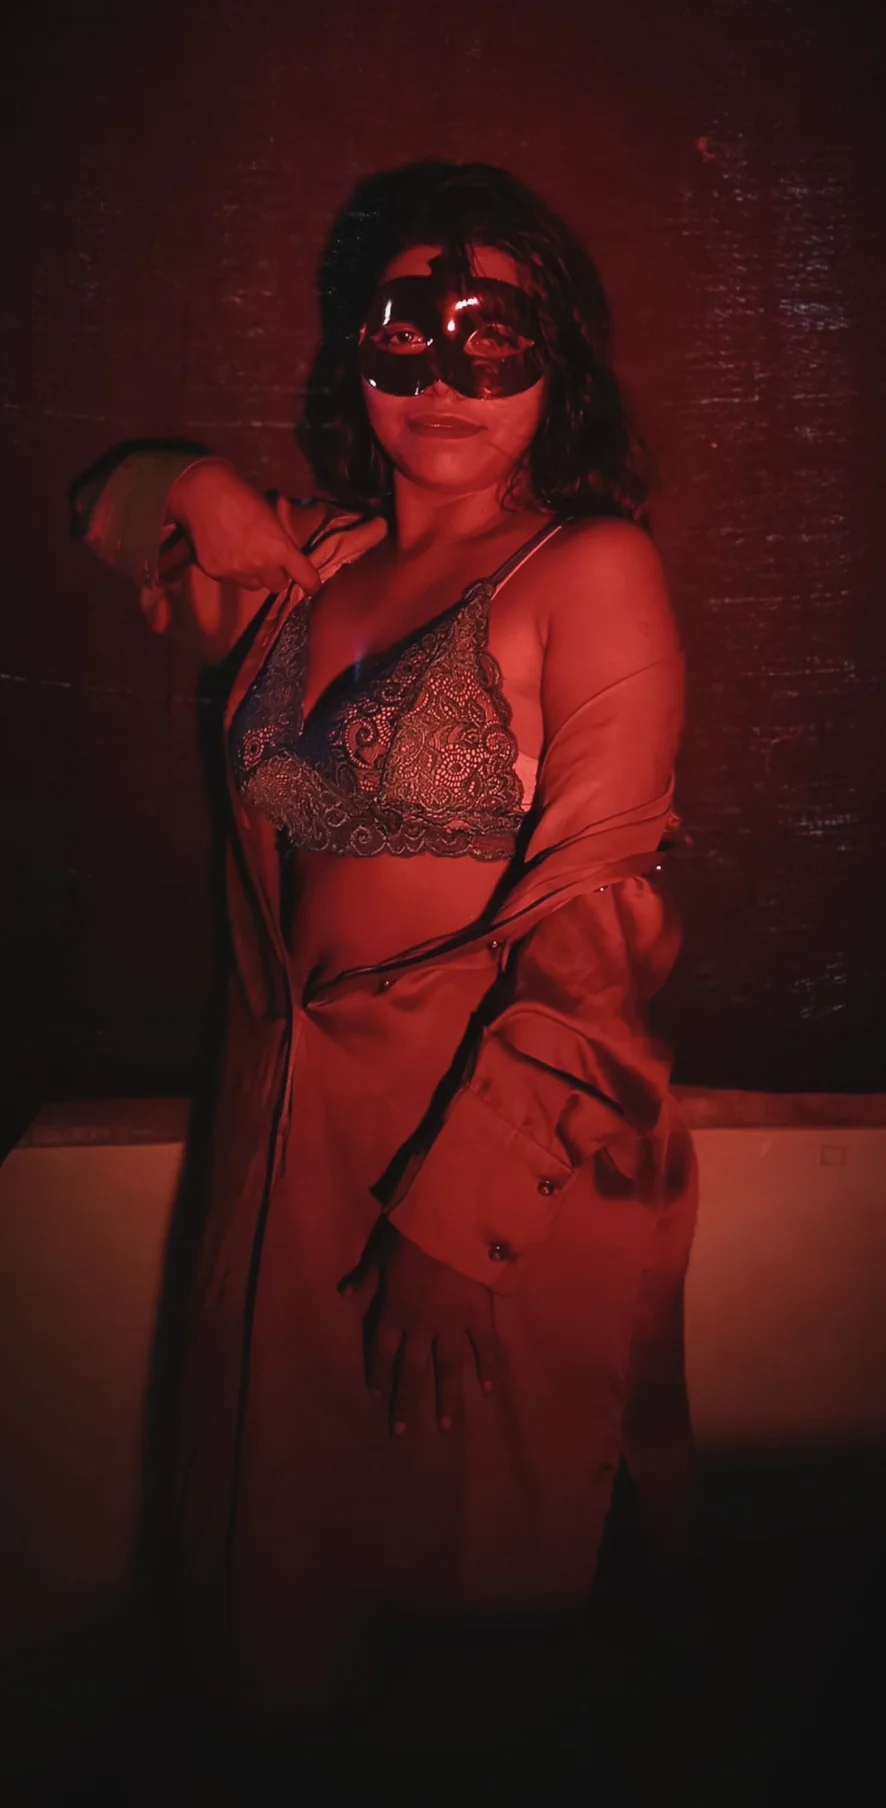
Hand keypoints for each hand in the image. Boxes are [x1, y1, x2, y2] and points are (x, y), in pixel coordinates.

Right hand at [166, 458, 322, 593]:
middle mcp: (260, 565)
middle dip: (277, 574)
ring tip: (244, 553)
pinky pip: (232, 581)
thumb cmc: (242, 496)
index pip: (306, 578)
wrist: (202, 492)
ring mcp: (236, 572)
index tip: (311, 585)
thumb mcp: (273, 514)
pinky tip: (225, 551)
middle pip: (278, 586)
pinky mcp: (216, 574)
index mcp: (280, 548)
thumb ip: (284, 539)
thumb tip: (292, 555)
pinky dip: (233, 571)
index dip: (311, 584)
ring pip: (254, 586)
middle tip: (269, 559)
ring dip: (255, 575)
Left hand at [338, 1219, 501, 1434]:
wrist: (451, 1225)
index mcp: (394, 1311)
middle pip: (410, 1370)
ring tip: (445, 1427)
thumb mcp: (380, 1256)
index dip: (377, 1373)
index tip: (376, 1395)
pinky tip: (488, 1391)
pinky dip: (487, 1368)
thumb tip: (345, 1296)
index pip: (381, 1350)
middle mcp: (421, 1326)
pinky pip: (484, 1347)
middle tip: (402, 1431)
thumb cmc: (411, 1236)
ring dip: (445, 1399)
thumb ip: (365, 1280)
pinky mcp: (479, 1315)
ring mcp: (452, 1324)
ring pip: (446, 1369)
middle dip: (405, 1401)